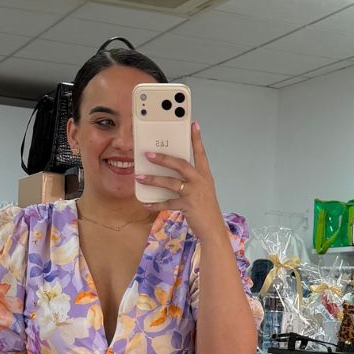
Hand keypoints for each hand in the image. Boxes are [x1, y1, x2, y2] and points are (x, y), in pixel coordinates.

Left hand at [135, 122, 223, 240]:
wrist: (213, 229)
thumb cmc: (206, 210)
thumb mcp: (202, 191)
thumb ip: (190, 180)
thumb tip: (169, 174)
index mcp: (204, 176)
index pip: (200, 153)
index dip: (196, 139)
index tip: (193, 124)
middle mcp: (200, 181)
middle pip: (181, 164)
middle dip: (164, 158)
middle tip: (149, 154)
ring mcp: (194, 193)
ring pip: (170, 182)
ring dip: (153, 179)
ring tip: (140, 177)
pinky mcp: (187, 206)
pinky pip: (167, 203)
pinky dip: (155, 203)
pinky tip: (145, 203)